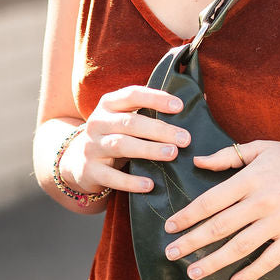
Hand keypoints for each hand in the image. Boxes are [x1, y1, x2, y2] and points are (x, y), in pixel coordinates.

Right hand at [62, 86, 191, 196]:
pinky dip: (131, 181)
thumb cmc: (115, 135)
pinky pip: (112, 177)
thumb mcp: (127, 119)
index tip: (179, 106)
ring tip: (173, 154)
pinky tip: (150, 184)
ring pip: (122, 145)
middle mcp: (98, 122)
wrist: (78, 162)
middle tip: (185, 138)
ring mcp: (91, 146)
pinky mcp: (90, 171)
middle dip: (160, 130)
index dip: (155, 99)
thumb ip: (154, 110)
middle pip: (130, 122)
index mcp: (109, 104)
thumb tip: (201, 96)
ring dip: (149, 150)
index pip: (132, 94)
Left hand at [162, 139, 279, 279]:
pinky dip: (251, 272)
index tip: (169, 227)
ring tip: (193, 273)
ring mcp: (279, 221)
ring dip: (214, 262)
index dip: (187, 216)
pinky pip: (270, 259)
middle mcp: (261, 201)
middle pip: (219, 226)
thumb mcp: (261, 149)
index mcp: (250, 178)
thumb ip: (227, 156)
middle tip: (170, 254)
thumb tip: (198, 162)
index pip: (211, 200)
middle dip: (191, 242)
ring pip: (239, 247)